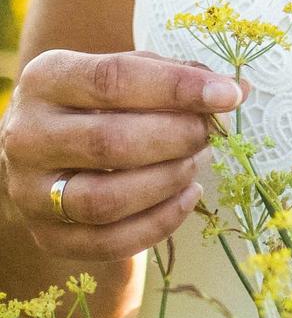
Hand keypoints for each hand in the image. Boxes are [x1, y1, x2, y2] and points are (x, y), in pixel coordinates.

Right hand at [1, 49, 250, 260]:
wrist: (48, 154)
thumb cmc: (99, 105)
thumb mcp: (126, 75)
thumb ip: (176, 76)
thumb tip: (238, 90)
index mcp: (46, 79)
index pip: (113, 79)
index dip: (176, 87)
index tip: (227, 94)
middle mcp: (27, 135)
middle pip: (109, 143)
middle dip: (175, 138)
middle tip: (207, 133)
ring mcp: (30, 192)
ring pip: (106, 199)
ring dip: (167, 181)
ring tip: (193, 163)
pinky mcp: (47, 236)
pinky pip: (110, 242)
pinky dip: (161, 222)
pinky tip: (188, 196)